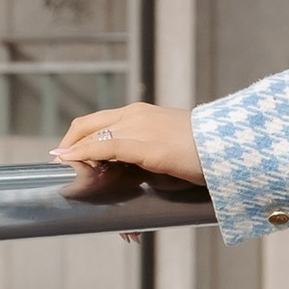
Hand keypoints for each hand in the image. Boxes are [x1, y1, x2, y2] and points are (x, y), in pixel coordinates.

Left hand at [51, 100, 204, 186]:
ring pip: (92, 138)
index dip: (77, 138)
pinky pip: (103, 148)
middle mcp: (135, 115)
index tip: (66, 155)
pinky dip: (82, 155)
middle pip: (86, 126)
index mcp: (141, 113)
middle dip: (68, 145)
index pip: (98, 121)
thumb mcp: (169, 145)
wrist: (229, 146)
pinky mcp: (143, 145)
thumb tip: (136, 168)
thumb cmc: (204, 151)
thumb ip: (148, 150)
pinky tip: (71, 164)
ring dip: (75, 157)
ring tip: (68, 176)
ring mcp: (138, 128)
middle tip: (59, 165)